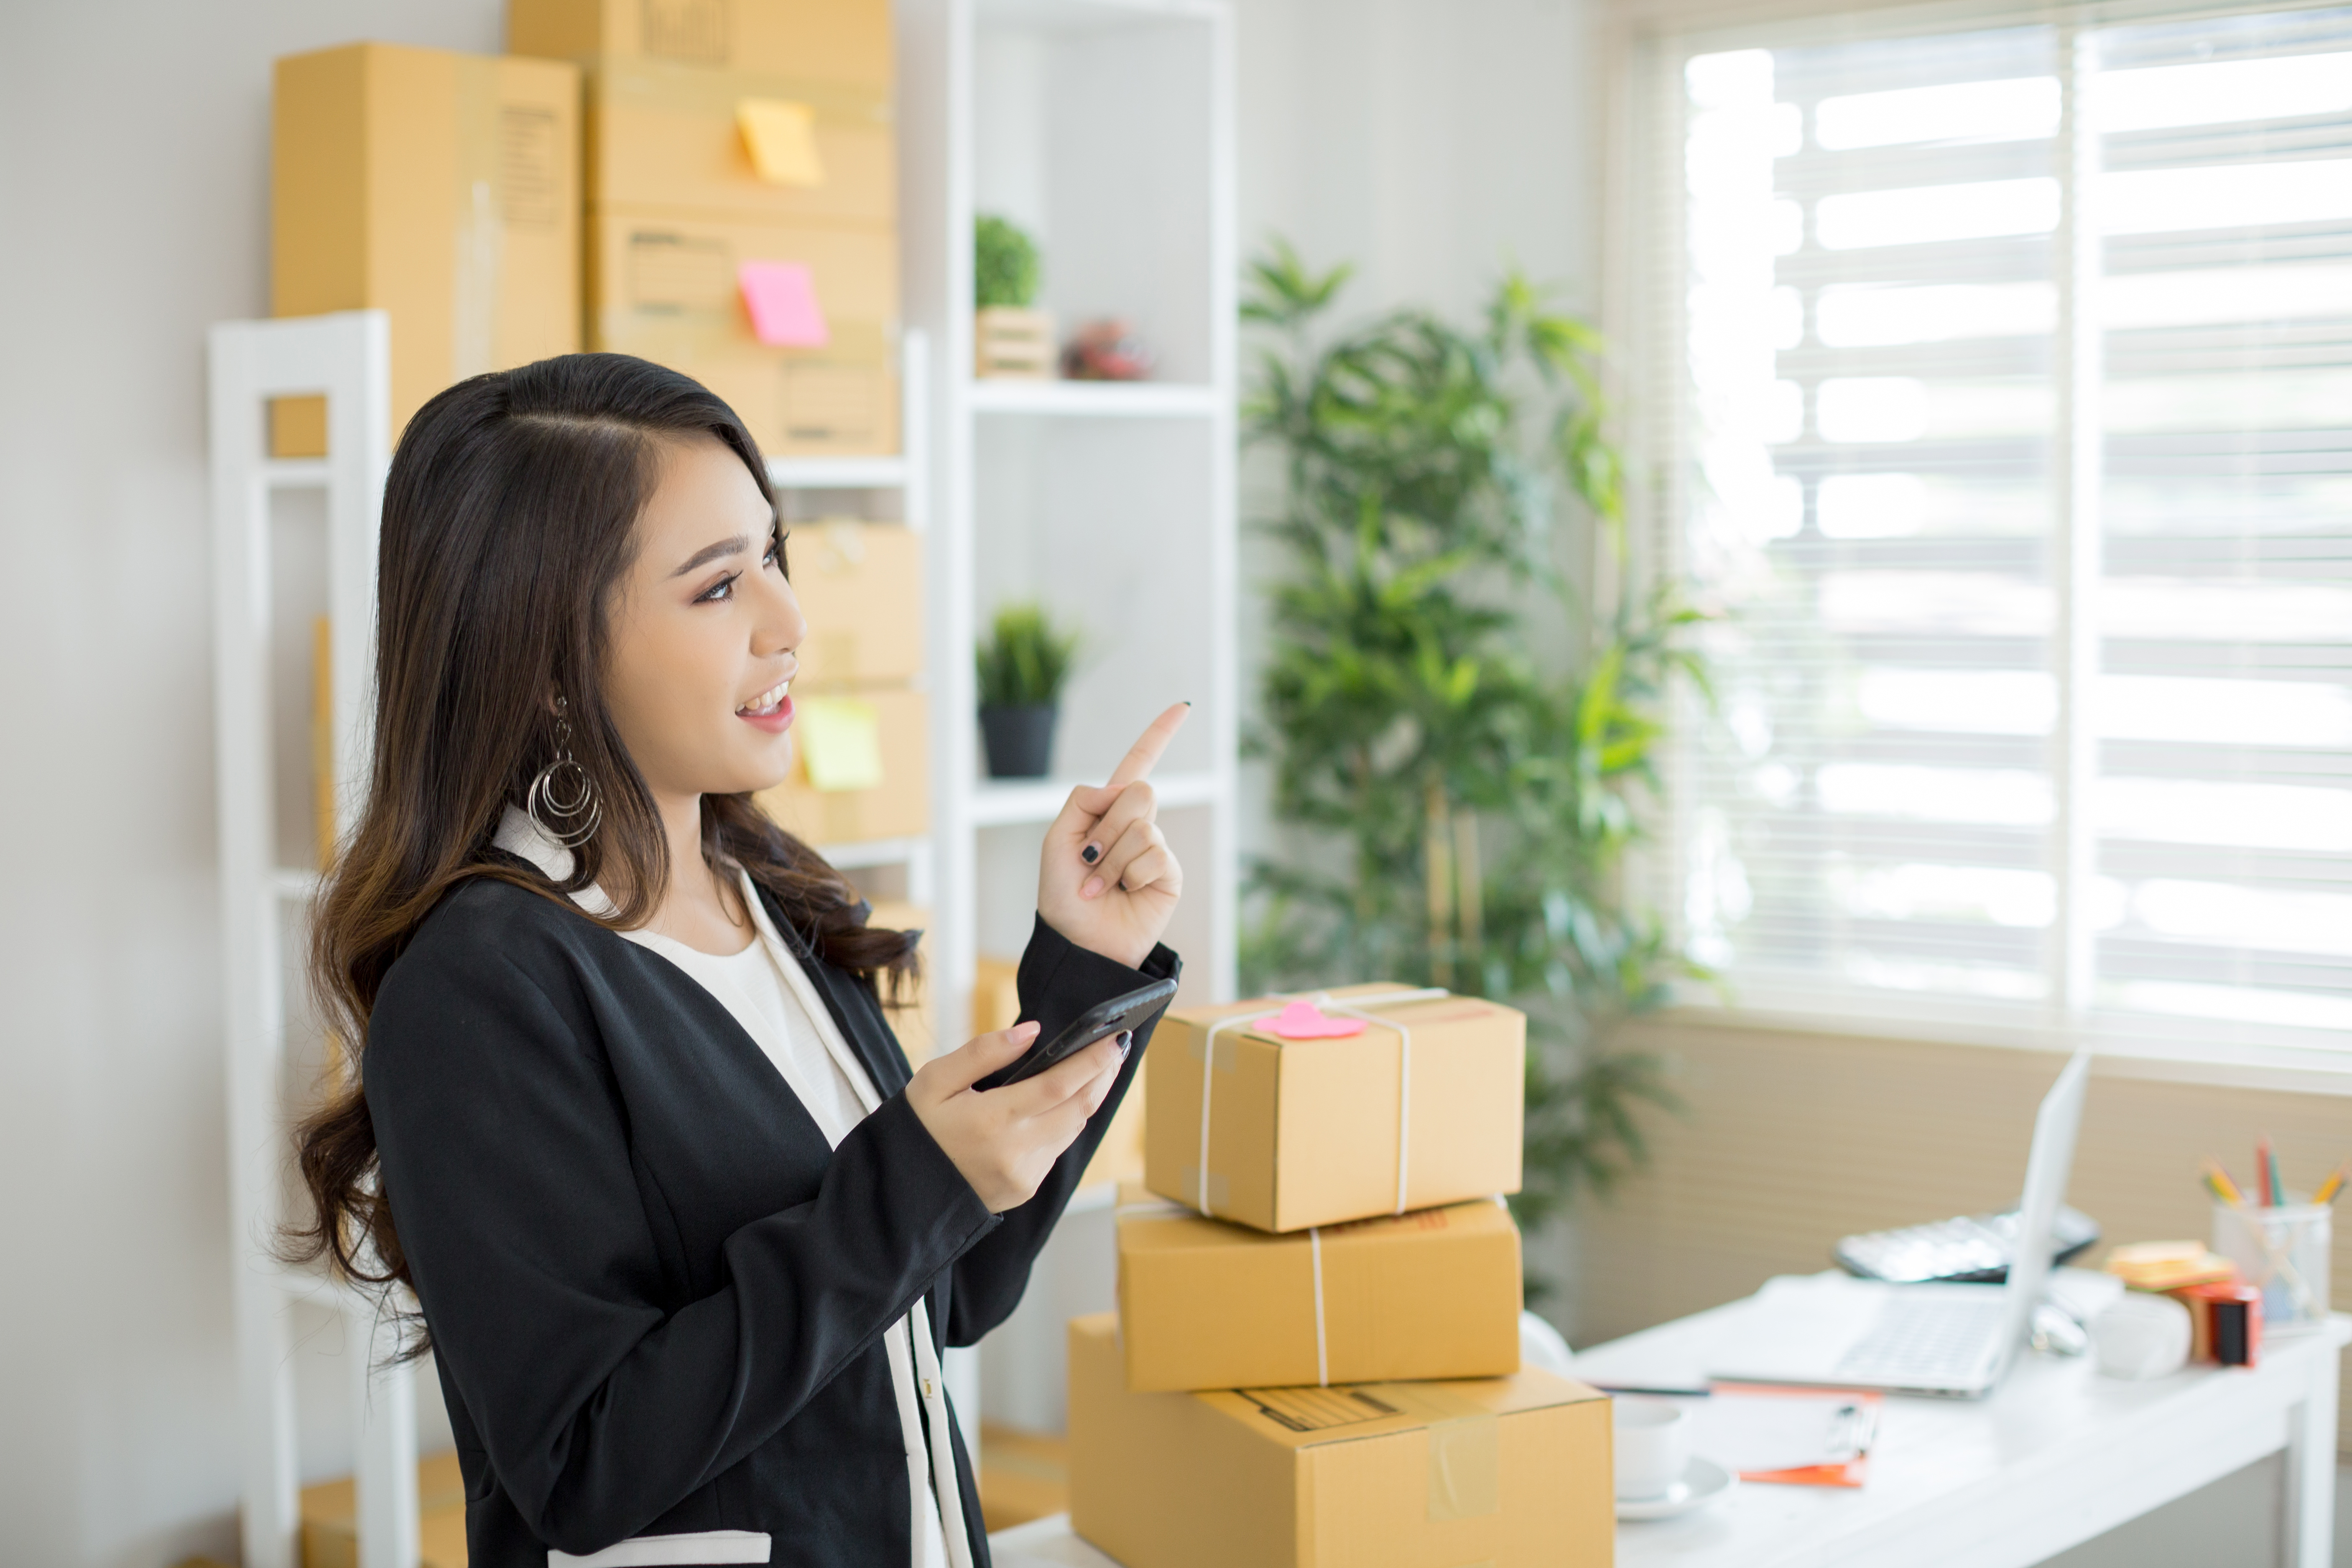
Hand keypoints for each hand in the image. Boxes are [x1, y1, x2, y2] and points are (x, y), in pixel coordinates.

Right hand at [907, 1022, 1127, 1211]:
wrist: (900, 1192)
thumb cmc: (916, 1128)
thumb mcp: (934, 1080)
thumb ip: (983, 1051)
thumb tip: (1032, 1031)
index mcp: (991, 1121)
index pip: (1058, 1086)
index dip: (1091, 1061)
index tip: (1113, 1038)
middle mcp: (1014, 1153)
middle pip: (1078, 1108)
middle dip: (1102, 1075)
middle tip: (1115, 1046)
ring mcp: (1023, 1175)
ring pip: (1072, 1129)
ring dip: (1089, 1098)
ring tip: (1098, 1068)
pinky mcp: (1025, 1189)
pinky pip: (1056, 1149)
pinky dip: (1065, 1123)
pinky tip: (1065, 1102)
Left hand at [1037, 703, 1187, 967]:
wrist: (1079, 943)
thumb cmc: (1062, 896)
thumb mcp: (1057, 839)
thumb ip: (1083, 801)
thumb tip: (1123, 789)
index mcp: (1108, 810)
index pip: (1137, 764)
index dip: (1158, 735)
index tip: (1182, 707)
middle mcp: (1136, 825)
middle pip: (1139, 790)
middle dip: (1107, 826)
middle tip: (1090, 860)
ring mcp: (1155, 848)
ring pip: (1142, 825)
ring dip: (1111, 858)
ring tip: (1099, 885)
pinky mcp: (1168, 873)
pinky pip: (1154, 853)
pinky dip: (1129, 874)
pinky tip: (1123, 893)